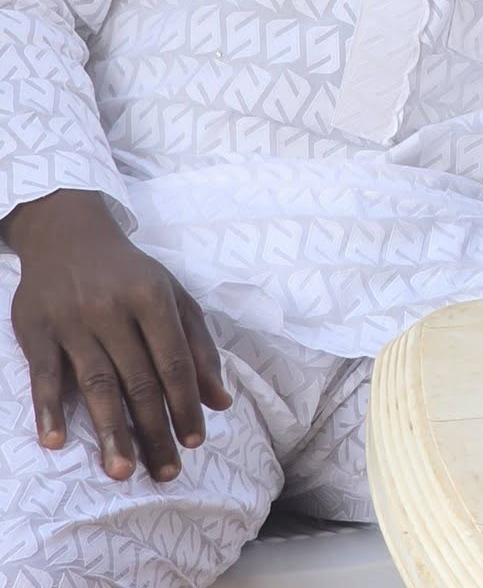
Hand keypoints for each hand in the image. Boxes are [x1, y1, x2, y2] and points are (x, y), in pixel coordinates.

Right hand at [4, 189, 231, 482]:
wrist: (69, 234)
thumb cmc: (130, 273)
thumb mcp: (174, 296)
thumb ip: (198, 347)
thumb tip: (221, 400)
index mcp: (153, 299)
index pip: (174, 361)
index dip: (186, 403)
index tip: (195, 441)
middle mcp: (113, 310)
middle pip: (137, 380)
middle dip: (153, 429)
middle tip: (165, 471)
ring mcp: (73, 321)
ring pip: (95, 384)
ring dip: (109, 431)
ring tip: (122, 469)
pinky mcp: (37, 331)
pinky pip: (44, 376)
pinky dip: (49, 410)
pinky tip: (57, 442)